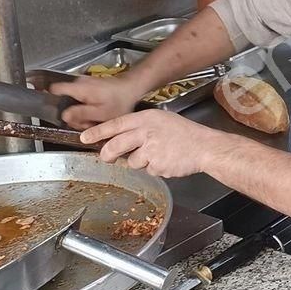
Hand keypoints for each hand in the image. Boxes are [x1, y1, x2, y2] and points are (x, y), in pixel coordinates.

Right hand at [49, 74, 143, 130]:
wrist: (131, 88)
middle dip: (72, 115)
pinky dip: (86, 109)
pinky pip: (80, 101)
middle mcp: (78, 83)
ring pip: (72, 103)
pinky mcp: (89, 87)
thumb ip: (80, 114)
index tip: (52, 111)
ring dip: (80, 114)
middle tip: (85, 122)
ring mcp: (83, 84)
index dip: (48, 100)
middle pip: (63, 102)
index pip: (52, 89)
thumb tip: (64, 116)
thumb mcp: (100, 113)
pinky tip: (97, 115)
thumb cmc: (119, 100)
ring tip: (93, 119)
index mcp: (77, 89)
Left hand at [82, 110, 213, 177]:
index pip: (116, 124)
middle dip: (108, 154)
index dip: (98, 132)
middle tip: (106, 158)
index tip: (85, 138)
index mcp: (147, 119)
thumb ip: (141, 128)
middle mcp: (146, 132)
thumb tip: (120, 139)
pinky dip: (155, 168)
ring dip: (141, 162)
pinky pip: (148, 170)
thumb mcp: (162, 121)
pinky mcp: (156, 164)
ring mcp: (151, 149)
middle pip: (116, 145)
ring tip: (159, 155)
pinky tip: (167, 161)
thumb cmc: (186, 134)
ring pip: (132, 161)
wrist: (205, 147)